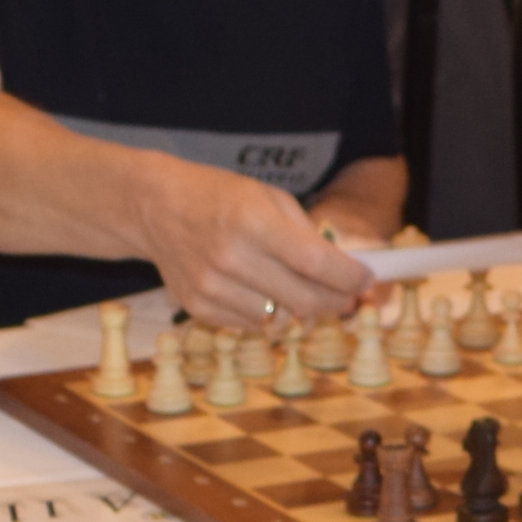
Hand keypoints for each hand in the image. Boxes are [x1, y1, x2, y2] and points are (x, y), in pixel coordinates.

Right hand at [136, 159, 375, 329]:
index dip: (350, 277)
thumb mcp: (268, 198)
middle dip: (336, 301)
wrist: (155, 207)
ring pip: (280, 319)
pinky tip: (256, 289)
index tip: (366, 280)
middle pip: (304, 300)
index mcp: (253, 221)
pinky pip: (250, 324)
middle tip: (346, 296)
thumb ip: (308, 235)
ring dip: (298, 308)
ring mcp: (210, 286)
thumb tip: (349, 275)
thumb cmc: (220, 198)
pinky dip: (265, 313)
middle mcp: (230, 256)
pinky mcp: (197, 306)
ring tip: (294, 286)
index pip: (316, 262)